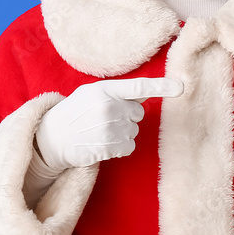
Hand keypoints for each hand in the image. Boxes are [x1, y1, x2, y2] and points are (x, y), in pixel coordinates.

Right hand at [35, 77, 182, 171]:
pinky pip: (129, 147)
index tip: (181, 87)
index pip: (138, 87)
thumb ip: (119, 92)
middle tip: (104, 119)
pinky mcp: (108, 147)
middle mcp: (108, 107)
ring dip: (121, 134)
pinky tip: (102, 144)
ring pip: (133, 132)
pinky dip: (119, 148)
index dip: (162, 87)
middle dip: (126, 117)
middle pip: (138, 114)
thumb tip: (148, 92)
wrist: (52, 137)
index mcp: (105, 89)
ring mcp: (108, 128)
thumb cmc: (75, 112)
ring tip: (99, 132)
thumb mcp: (92, 93)